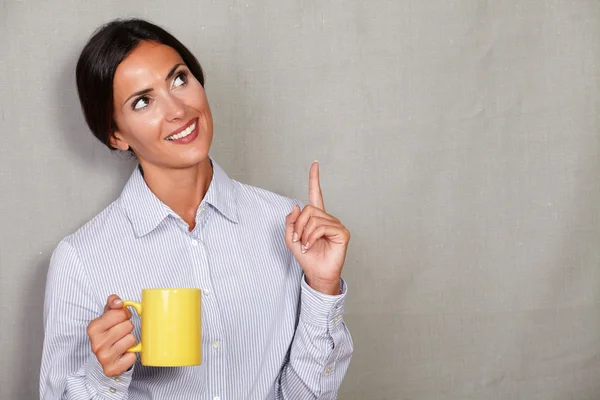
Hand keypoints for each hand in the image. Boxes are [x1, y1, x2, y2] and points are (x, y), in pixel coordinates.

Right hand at [86, 295, 136, 376]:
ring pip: (131, 339)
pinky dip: (131, 354)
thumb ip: (113, 302)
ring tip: (122, 342)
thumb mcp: (107, 314)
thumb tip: (118, 302)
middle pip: (128, 326)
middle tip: (121, 332)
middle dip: (128, 327)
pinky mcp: (112, 369)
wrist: (104, 357)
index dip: (125, 314)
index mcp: (93, 328)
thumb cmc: (108, 332)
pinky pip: (132, 356)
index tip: (121, 318)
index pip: (120, 313)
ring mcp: (103, 357)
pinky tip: (123, 354)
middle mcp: (96, 343)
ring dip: (130, 340)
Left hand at [285, 161, 349, 294]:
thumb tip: (297, 205)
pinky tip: (312, 245)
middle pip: (308, 209)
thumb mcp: (290, 238)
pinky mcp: (342, 232)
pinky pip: (321, 227)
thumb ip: (291, 221)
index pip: (316, 194)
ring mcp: (336, 224)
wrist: (316, 273)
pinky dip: (312, 237)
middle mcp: (327, 218)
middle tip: (298, 239)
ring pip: (314, 219)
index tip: (315, 164)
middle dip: (298, 225)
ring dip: (304, 234)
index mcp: (316, 217)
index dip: (314, 179)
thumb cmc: (306, 256)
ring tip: (306, 245)